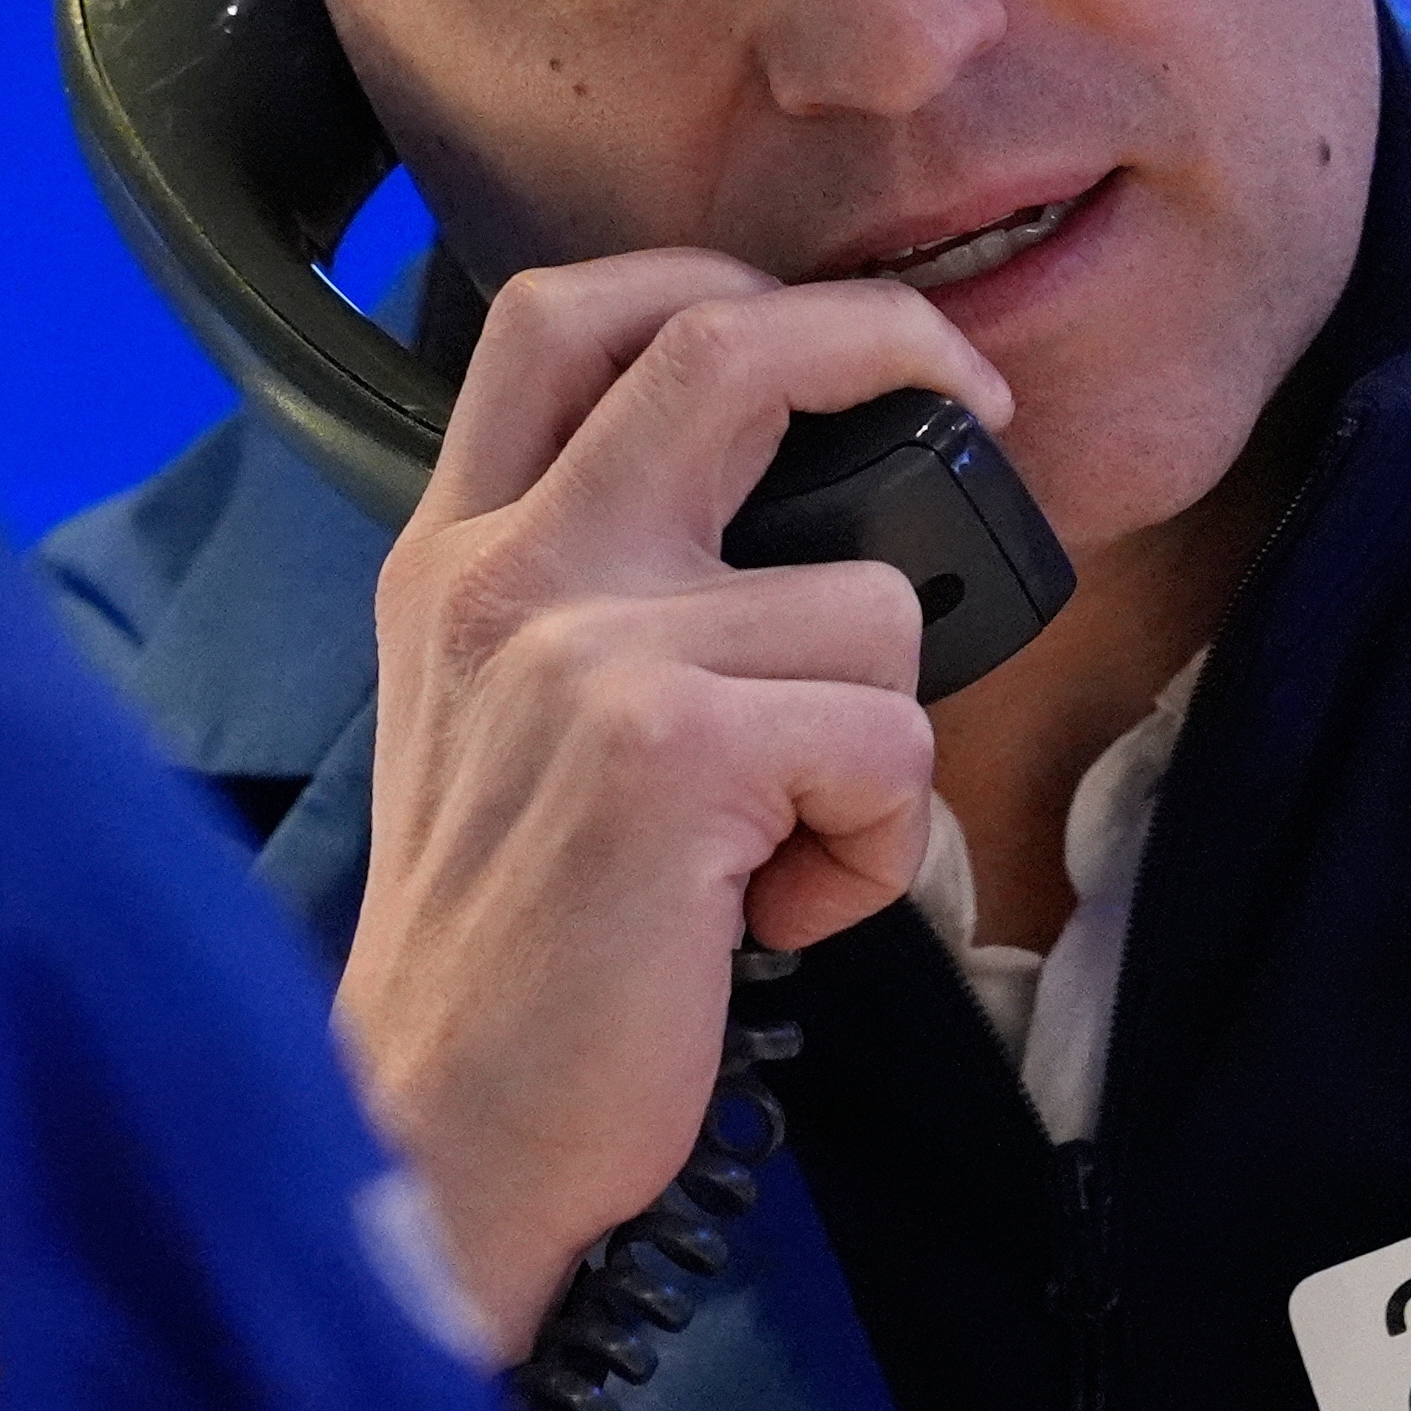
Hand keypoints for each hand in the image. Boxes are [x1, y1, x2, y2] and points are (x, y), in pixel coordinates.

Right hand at [337, 256, 1007, 1351]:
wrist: (434, 1127)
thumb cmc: (500, 949)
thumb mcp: (485, 717)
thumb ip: (584, 595)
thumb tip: (792, 536)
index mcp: (454, 553)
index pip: (560, 314)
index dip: (717, 284)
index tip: (827, 339)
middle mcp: (502, 571)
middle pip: (722, 343)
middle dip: (895, 339)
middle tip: (975, 403)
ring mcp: (578, 648)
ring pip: (870, 600)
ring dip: (886, 742)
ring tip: (794, 849)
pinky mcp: (666, 750)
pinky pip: (887, 743)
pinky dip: (877, 851)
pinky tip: (782, 916)